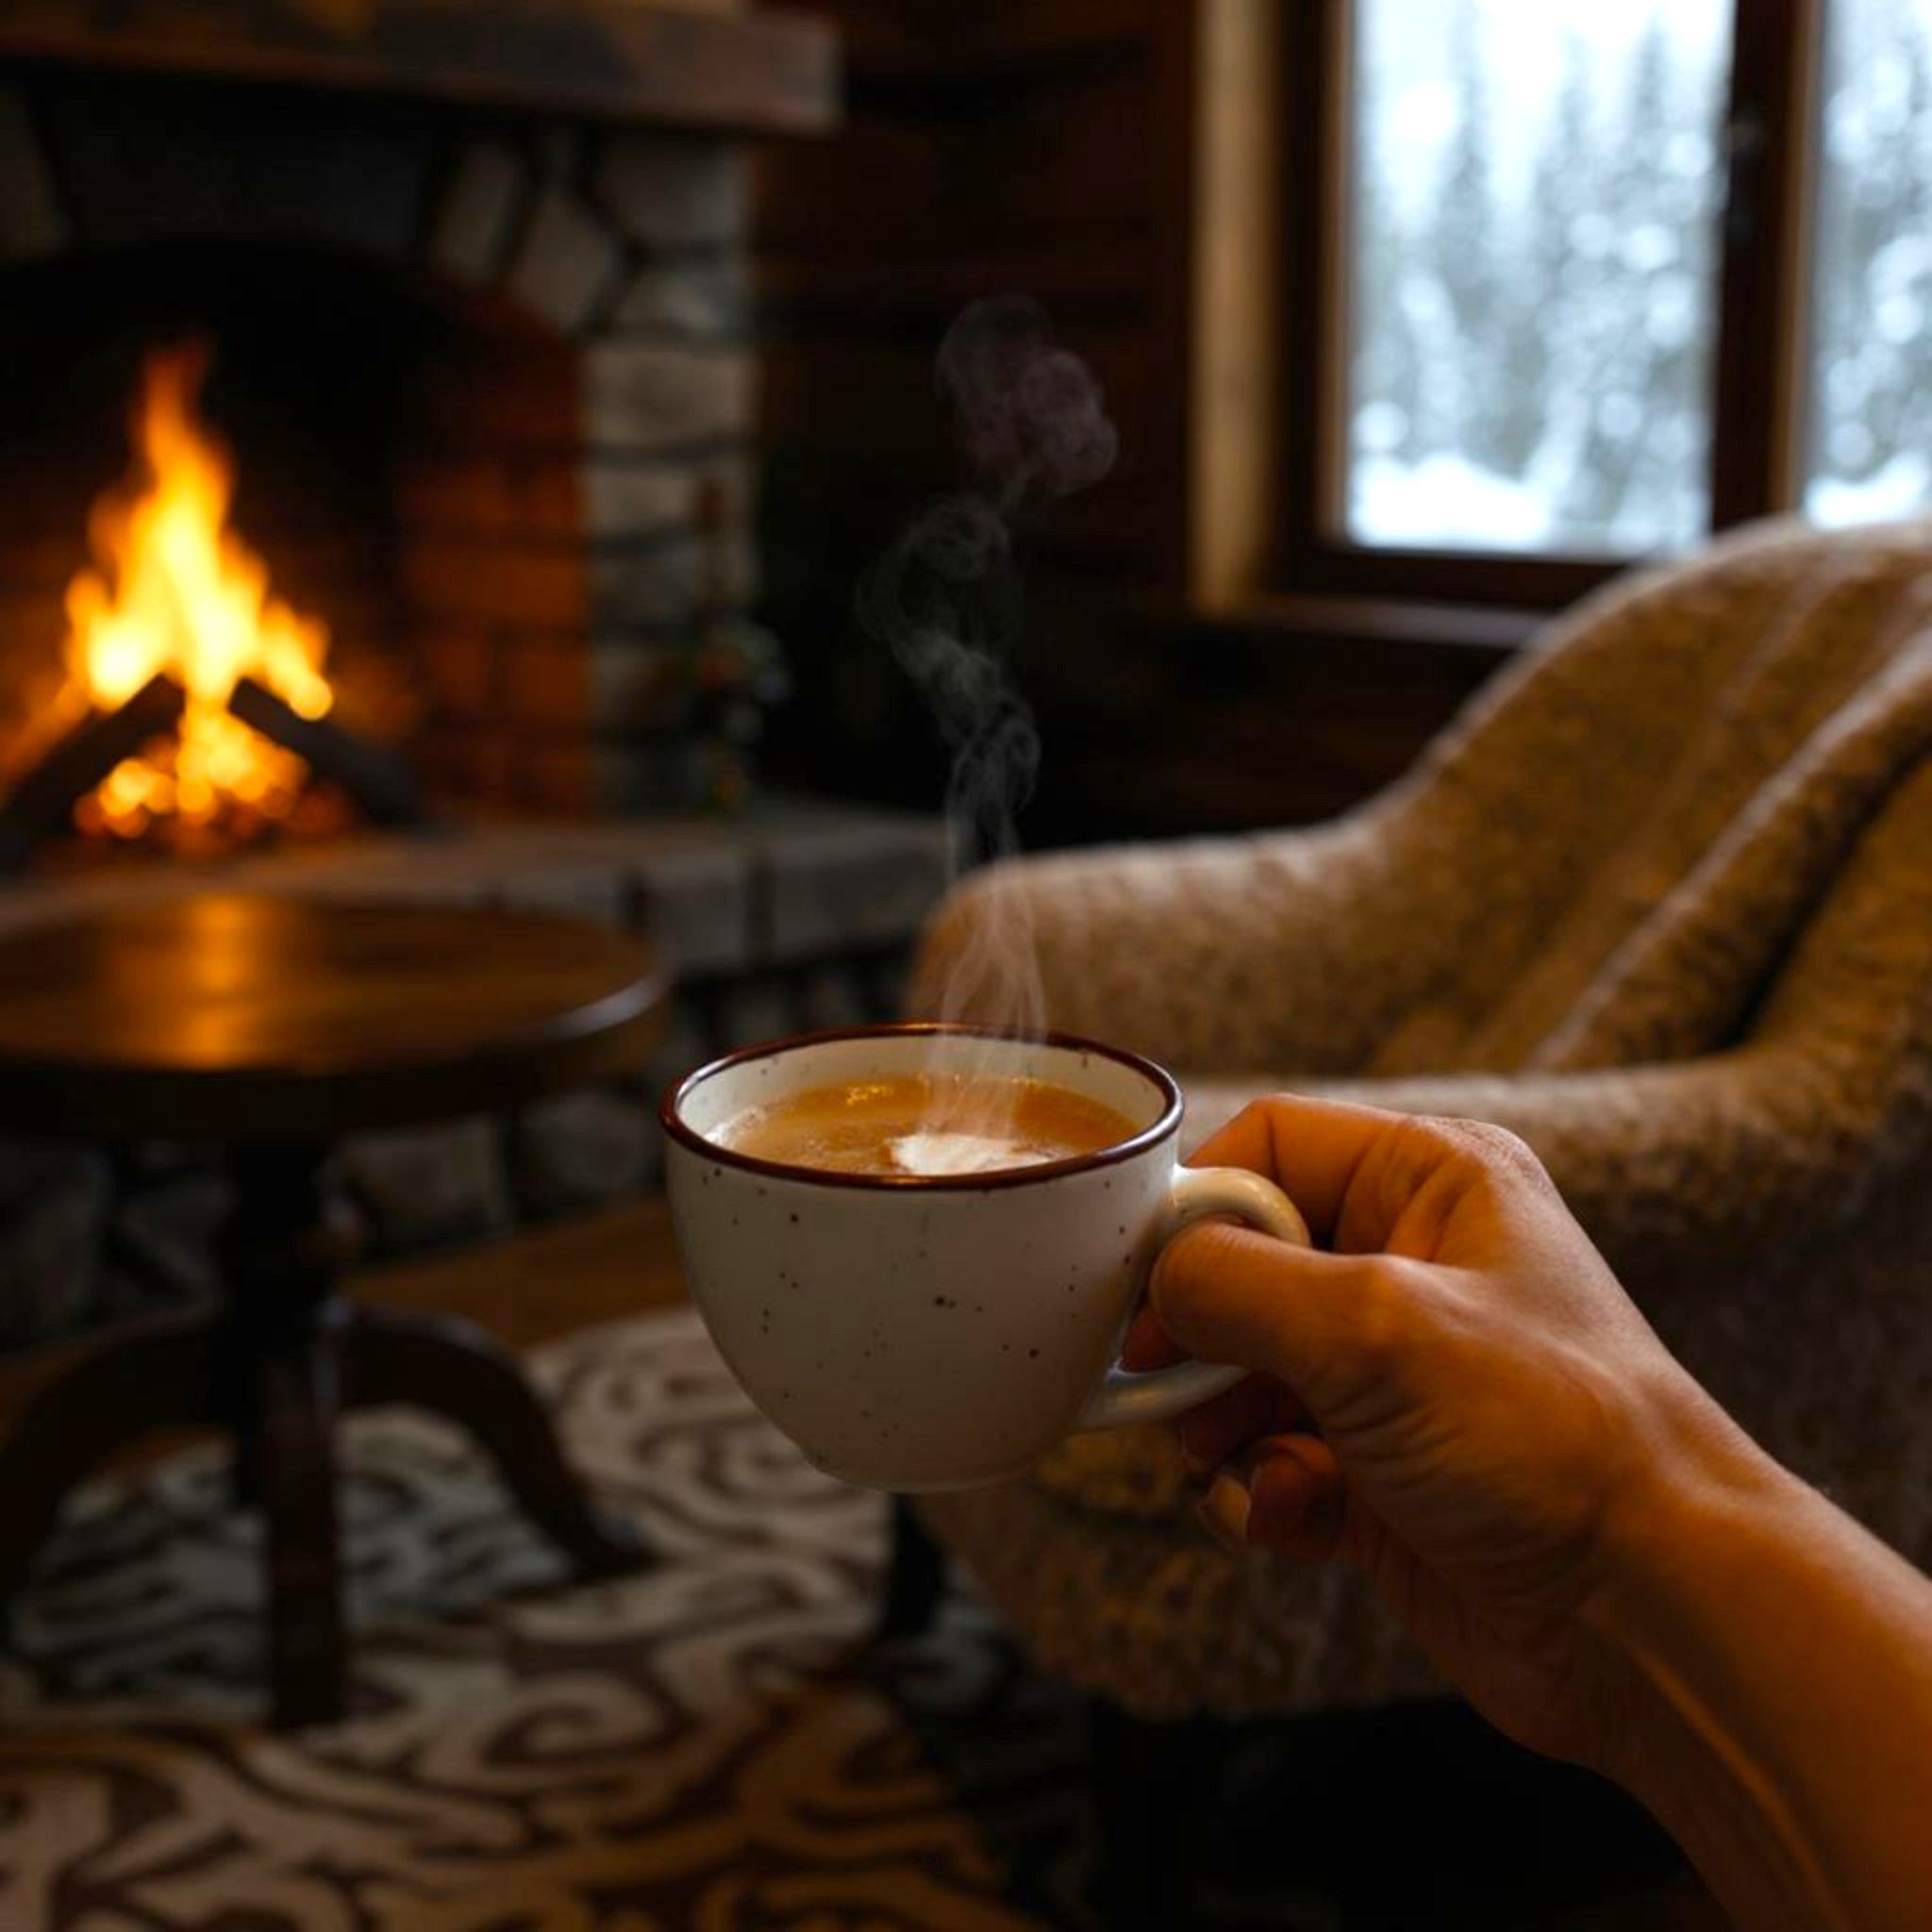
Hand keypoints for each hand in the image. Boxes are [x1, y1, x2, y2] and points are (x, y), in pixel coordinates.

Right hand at [1133, 1093, 1738, 1771]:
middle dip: (1194, 1332)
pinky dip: (1257, 1491)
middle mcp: (1411, 1268)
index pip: (1270, 1146)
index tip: (1144, 1282)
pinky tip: (1289, 1516)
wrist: (1655, 1619)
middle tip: (1162, 1381)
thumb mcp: (1375, 1328)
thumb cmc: (1553, 1441)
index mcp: (1433, 1184)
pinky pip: (1267, 1461)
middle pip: (1240, 1264)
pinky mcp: (1379, 1476)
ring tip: (1237, 1460)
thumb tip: (1154, 1282)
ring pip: (1239, 1373)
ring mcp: (1393, 1378)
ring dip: (1215, 1422)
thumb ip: (1237, 1283)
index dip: (1198, 1207)